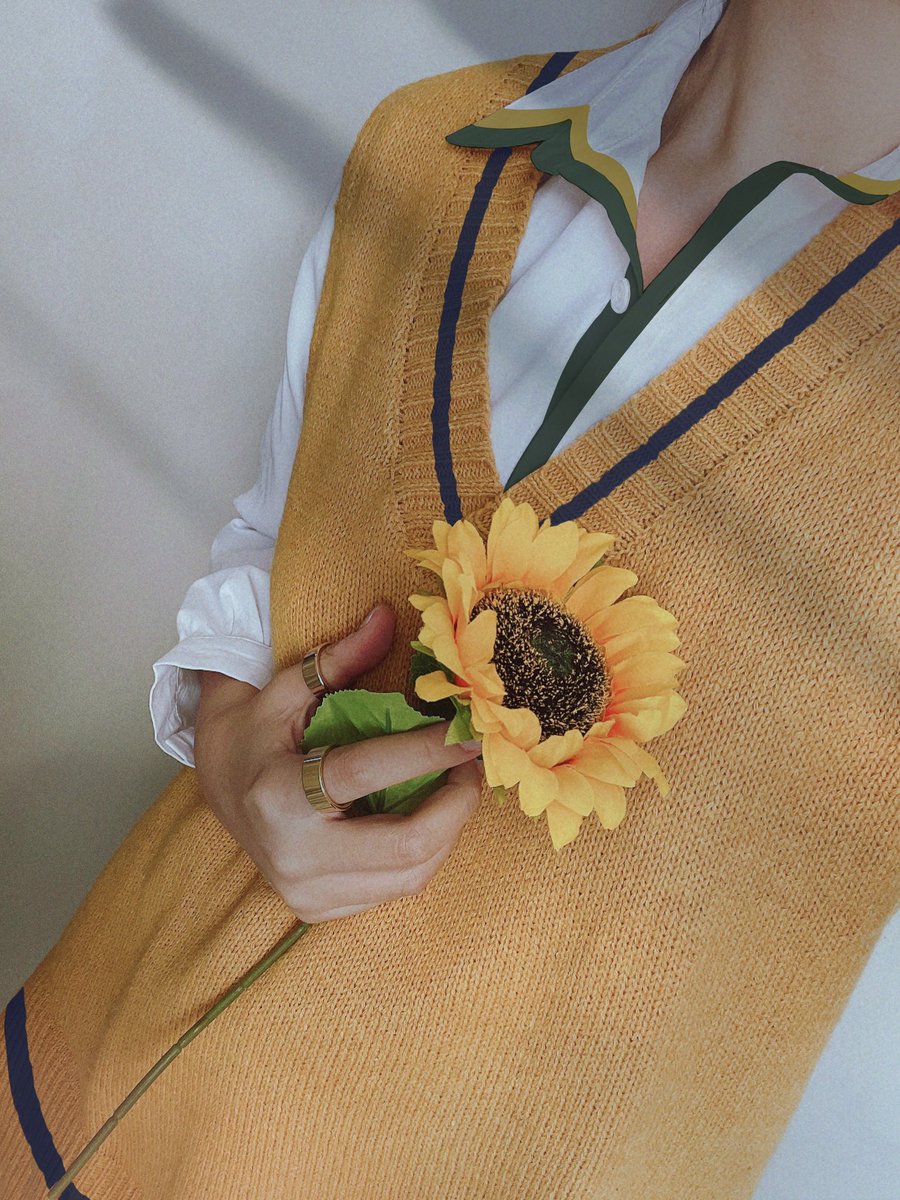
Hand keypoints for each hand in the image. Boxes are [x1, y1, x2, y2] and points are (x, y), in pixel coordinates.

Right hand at [193, 603, 483, 922]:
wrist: (216, 789)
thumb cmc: (249, 733)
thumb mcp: (282, 688)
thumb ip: (338, 658)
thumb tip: (387, 616)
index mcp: (277, 796)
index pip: (366, 773)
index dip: (426, 752)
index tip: (469, 733)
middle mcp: (293, 855)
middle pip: (405, 847)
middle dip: (455, 804)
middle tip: (472, 764)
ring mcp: (307, 893)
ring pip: (410, 877)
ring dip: (448, 830)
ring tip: (457, 786)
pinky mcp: (320, 910)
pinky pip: (395, 889)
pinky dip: (424, 854)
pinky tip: (428, 816)